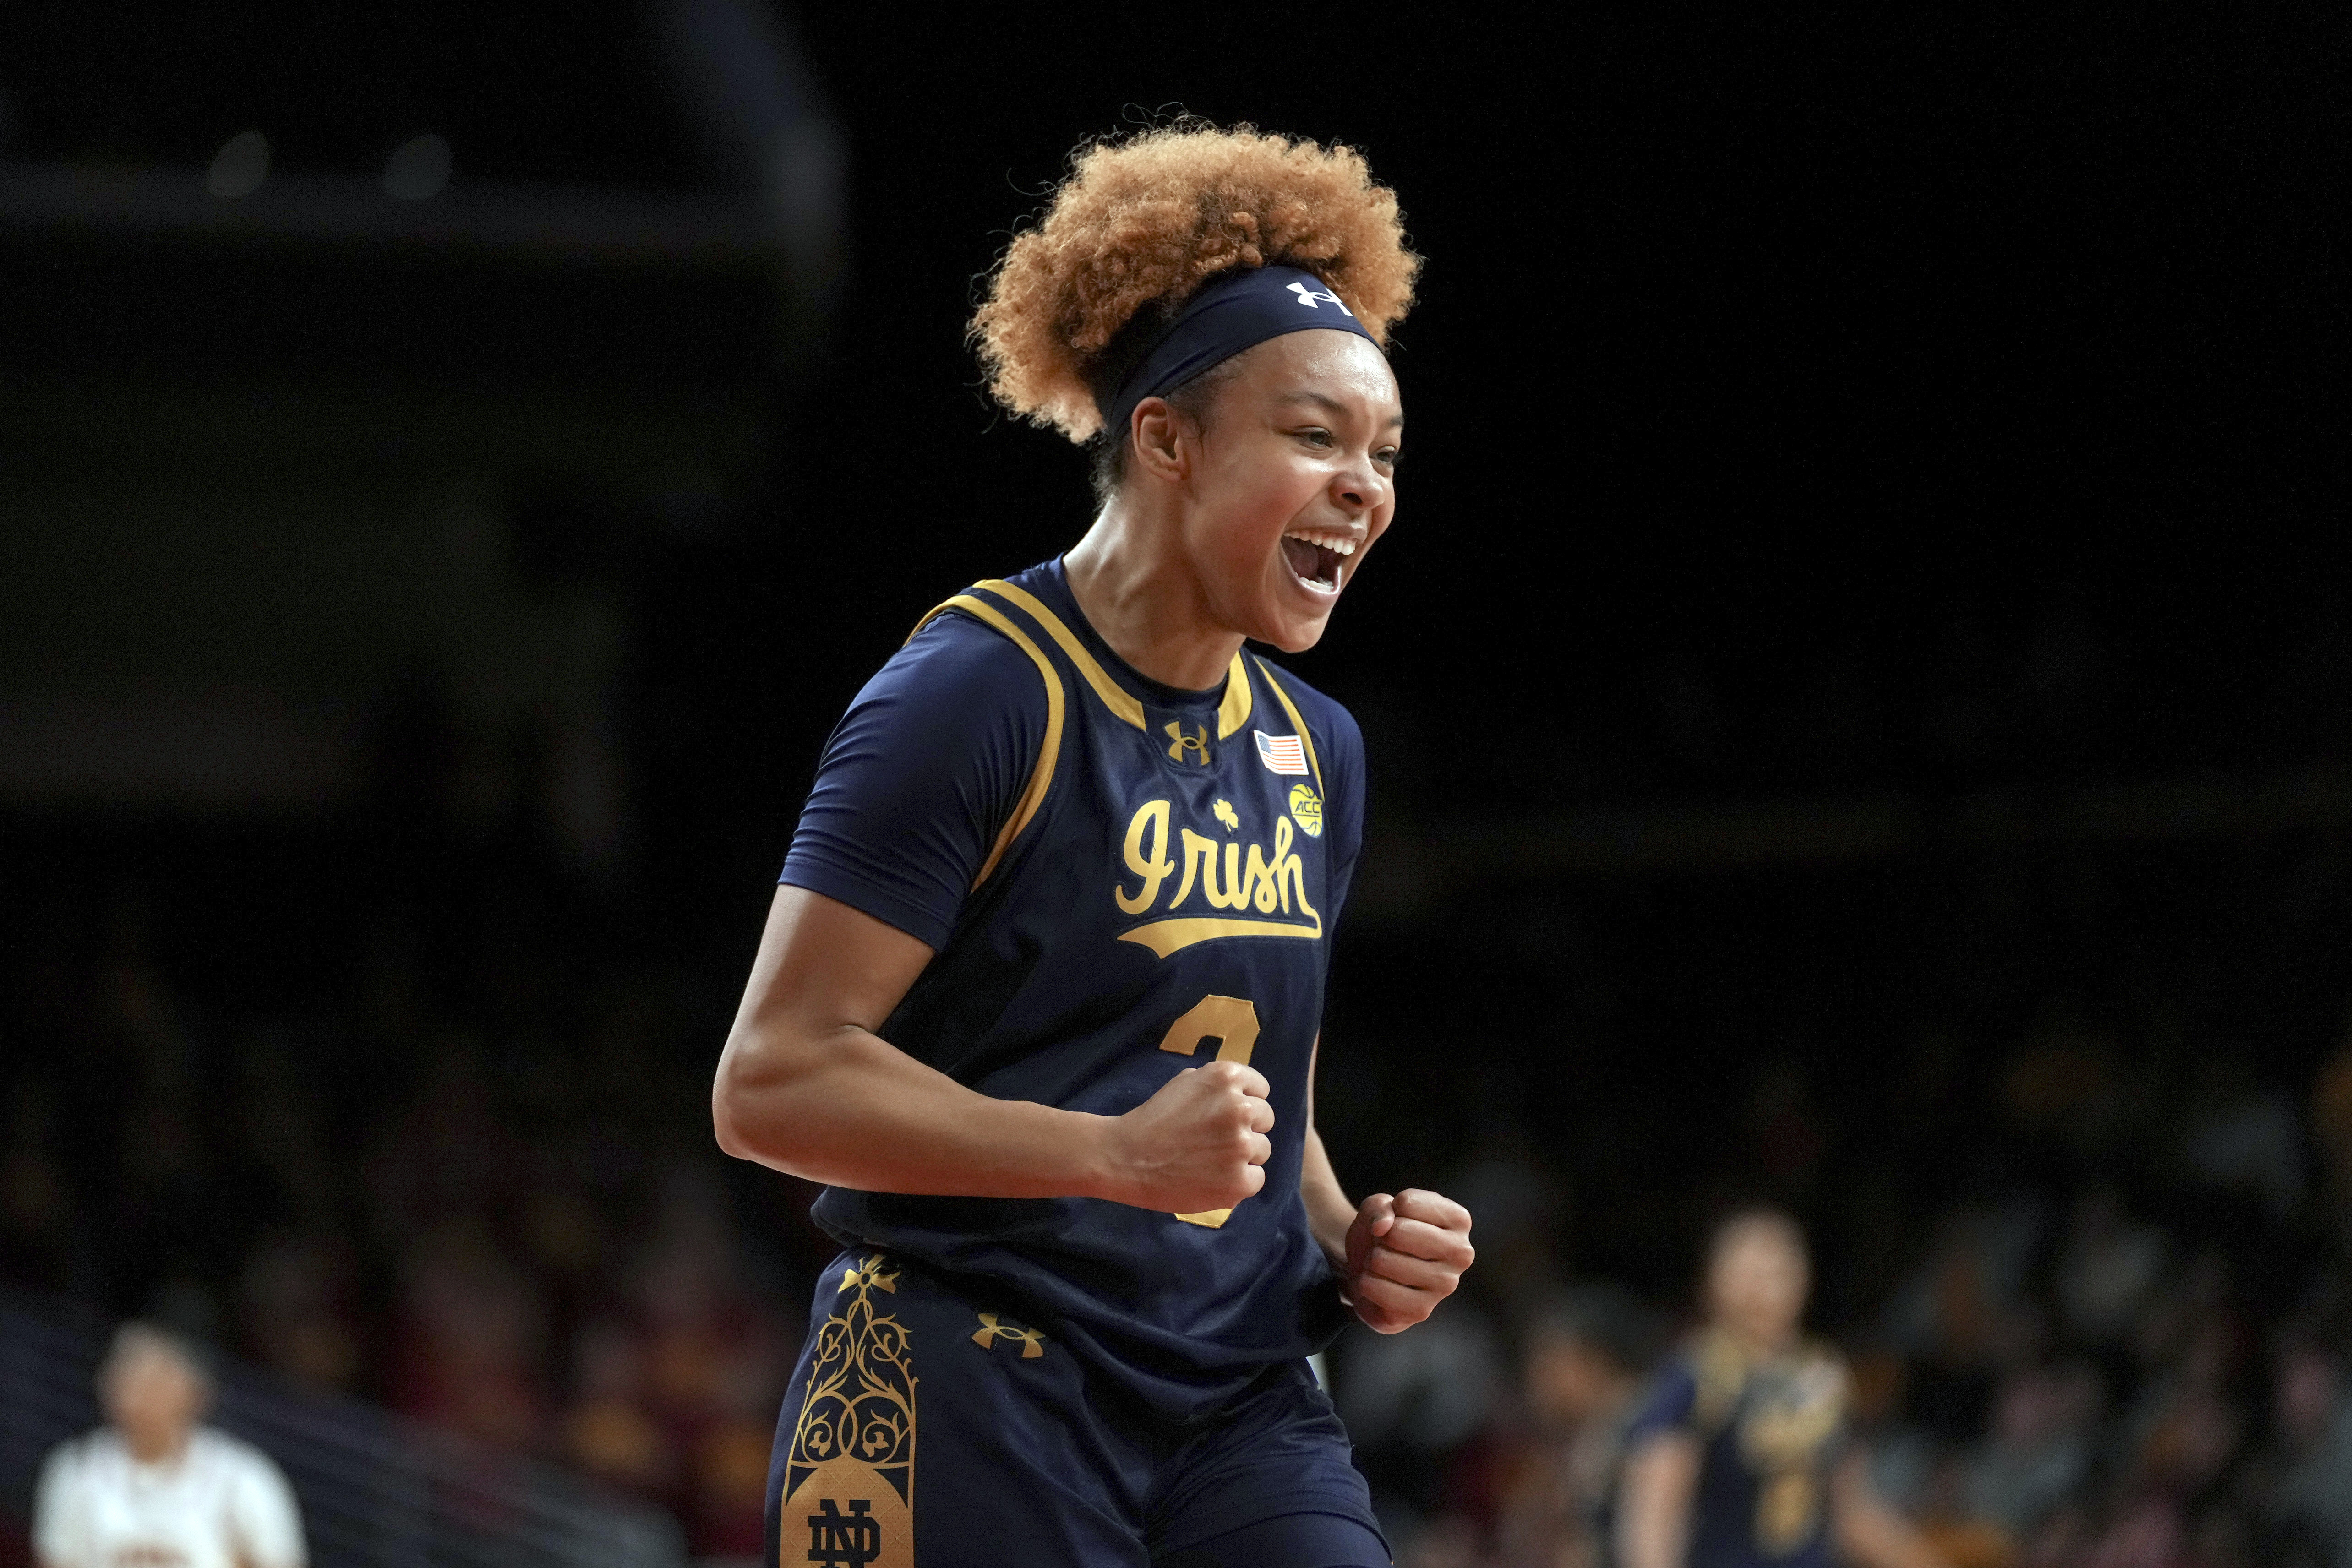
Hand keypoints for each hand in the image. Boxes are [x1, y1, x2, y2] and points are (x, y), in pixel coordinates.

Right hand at [1101, 1061, 1273, 1211]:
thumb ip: (1218, 1086)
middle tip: (1216, 1141)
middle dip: (1246, 1128)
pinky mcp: (1239, 1180)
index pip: (1261, 1090)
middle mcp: (1240, 1108)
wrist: (1126, 1157)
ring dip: (1243, 1156)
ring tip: (1211, 1161)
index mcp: (1226, 1078)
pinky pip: (1256, 1179)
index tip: (1226, 1115)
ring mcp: (1241, 1146)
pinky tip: (1214, 1179)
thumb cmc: (1153, 1119)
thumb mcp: (1185, 1082)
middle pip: (1265, 1119)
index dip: (1245, 1103)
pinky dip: (1239, 1182)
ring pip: (1262, 1150)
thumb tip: (1245, 1095)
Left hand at [1343, 1188, 1473, 1332]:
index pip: (1406, 1203)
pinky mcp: (1422, 1310)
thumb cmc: (1384, 1233)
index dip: (1388, 1210)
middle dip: (1380, 1237)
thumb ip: (1379, 1207)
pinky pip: (1376, 1289)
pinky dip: (1366, 1283)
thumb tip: (1381, 1227)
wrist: (1372, 1271)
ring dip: (1371, 1260)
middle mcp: (1461, 1253)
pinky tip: (1379, 1284)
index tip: (1396, 1221)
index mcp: (1459, 1220)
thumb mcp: (1378, 1208)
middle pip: (1396, 1232)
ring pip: (1382, 1260)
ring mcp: (1445, 1285)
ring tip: (1383, 1264)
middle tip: (1387, 1245)